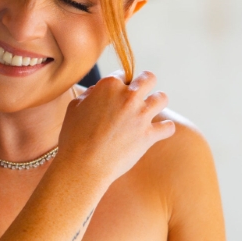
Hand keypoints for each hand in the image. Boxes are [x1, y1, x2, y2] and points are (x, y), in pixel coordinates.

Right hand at [55, 71, 174, 188]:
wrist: (82, 165)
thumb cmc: (73, 137)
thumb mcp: (74, 107)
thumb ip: (89, 94)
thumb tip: (97, 92)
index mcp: (109, 86)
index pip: (122, 74)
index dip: (120, 84)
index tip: (117, 94)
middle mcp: (128, 96)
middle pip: (149, 78)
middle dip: (145, 84)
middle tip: (139, 96)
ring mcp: (141, 115)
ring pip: (162, 98)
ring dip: (157, 103)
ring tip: (150, 111)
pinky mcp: (149, 135)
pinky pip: (168, 127)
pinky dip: (165, 129)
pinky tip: (158, 131)